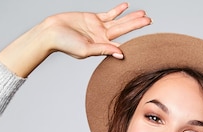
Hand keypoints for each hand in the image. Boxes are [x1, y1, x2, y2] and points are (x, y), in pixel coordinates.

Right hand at [0, 3, 151, 76]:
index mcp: (102, 48)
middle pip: (124, 31)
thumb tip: (121, 54)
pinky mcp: (93, 18)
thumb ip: (103, 50)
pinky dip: (118, 10)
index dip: (134, 44)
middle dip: (137, 25)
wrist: (51, 33)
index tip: (146, 44)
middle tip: (150, 21)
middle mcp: (103, 39)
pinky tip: (127, 6)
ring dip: (131, 18)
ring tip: (144, 14)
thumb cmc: (65, 45)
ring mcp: (99, 28)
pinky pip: (109, 14)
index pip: (122, 47)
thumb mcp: (86, 50)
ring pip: (119, 21)